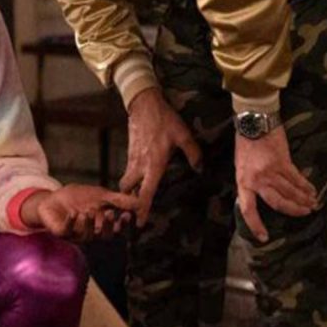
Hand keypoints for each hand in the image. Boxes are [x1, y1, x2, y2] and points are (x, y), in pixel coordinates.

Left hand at [20, 184, 139, 242]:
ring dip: (88, 224)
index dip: (121, 225)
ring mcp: (75, 235)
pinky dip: (71, 222)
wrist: (54, 197)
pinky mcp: (61, 233)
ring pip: (86, 236)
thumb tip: (140, 202)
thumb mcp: (101, 195)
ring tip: (88, 212)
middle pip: (103, 236)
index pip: (115, 229)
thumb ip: (119, 200)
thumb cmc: (79, 198)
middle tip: (109, 213)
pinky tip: (73, 213)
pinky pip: (67, 232)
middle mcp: (90, 233)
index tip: (126, 215)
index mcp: (101, 225)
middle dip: (107, 226)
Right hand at [119, 86, 201, 227]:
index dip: (142, 208)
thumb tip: (200, 168)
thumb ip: (193, 152)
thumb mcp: (183, 134)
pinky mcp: (130, 152)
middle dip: (128, 203)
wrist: (144, 104)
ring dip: (128, 192)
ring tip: (134, 200)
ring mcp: (132, 158)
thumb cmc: (164, 120)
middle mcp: (140, 165)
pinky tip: (138, 180)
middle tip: (132, 214)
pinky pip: (128, 170)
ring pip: (126, 181)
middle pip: (128, 190)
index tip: (139, 223)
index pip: (146, 192)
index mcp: (154, 164)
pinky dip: (130, 179)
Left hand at [235, 125, 317, 242]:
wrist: (253, 121)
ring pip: (289, 191)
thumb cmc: (245, 143)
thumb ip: (250, 181)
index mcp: (243, 181)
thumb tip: (261, 196)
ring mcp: (270, 171)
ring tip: (312, 204)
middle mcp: (257, 179)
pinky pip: (296, 178)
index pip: (248, 209)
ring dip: (303, 198)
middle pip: (277, 202)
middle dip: (292, 210)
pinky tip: (312, 190)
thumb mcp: (241, 165)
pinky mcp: (283, 162)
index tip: (264, 237)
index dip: (255, 225)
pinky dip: (305, 185)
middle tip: (305, 213)